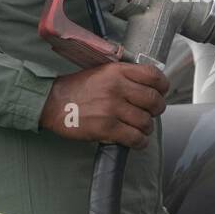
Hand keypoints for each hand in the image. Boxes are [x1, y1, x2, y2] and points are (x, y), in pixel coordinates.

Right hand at [40, 62, 169, 148]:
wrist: (52, 103)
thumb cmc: (77, 88)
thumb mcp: (102, 72)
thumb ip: (125, 76)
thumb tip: (150, 85)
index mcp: (117, 71)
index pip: (154, 76)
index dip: (162, 86)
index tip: (161, 92)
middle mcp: (117, 88)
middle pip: (154, 100)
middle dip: (157, 109)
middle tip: (151, 113)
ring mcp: (112, 109)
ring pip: (146, 122)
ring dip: (147, 128)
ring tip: (140, 128)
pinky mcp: (106, 128)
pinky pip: (135, 138)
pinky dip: (140, 142)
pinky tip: (136, 140)